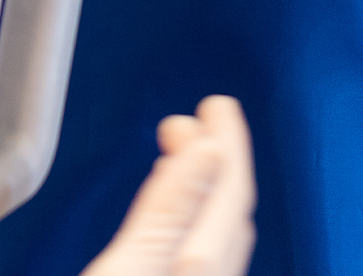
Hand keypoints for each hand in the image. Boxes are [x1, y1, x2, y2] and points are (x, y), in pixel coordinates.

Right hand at [81, 95, 255, 275]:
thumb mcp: (130, 263)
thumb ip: (169, 209)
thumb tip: (205, 149)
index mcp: (204, 262)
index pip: (231, 189)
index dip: (227, 140)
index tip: (219, 104)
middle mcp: (214, 274)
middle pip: (227, 208)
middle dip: (214, 153)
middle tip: (199, 115)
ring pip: (217, 229)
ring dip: (204, 181)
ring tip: (186, 151)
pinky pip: (202, 245)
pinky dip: (191, 213)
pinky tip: (175, 213)